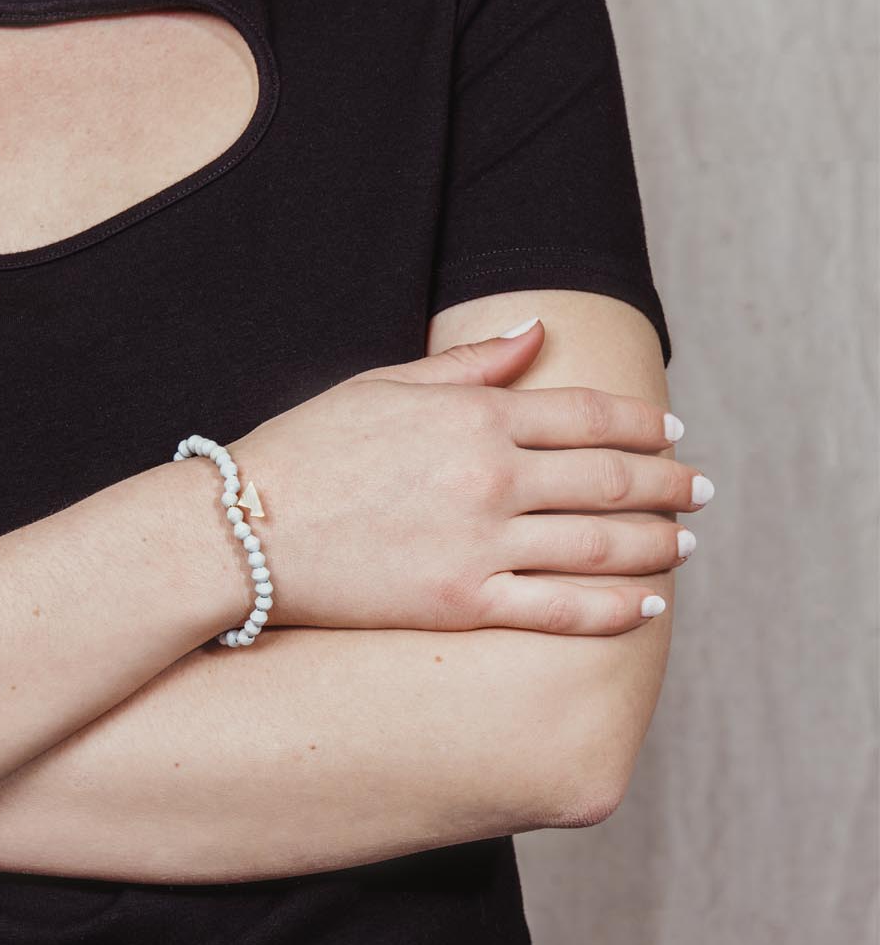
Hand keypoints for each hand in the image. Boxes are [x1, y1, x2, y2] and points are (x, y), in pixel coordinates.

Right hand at [229, 320, 707, 634]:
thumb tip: (535, 335)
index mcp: (475, 416)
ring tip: (686, 545)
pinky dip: (614, 610)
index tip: (673, 432)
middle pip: (610, 479)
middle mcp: (491, 477)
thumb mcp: (382, 385)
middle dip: (669, 484)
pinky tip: (647, 609)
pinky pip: (559, 609)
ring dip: (656, 545)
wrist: (240, 530)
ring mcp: (480, 544)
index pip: (587, 415)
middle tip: (702, 490)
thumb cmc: (304, 452)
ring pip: (599, 544)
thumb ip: (469, 366)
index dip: (642, 424)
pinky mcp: (461, 604)